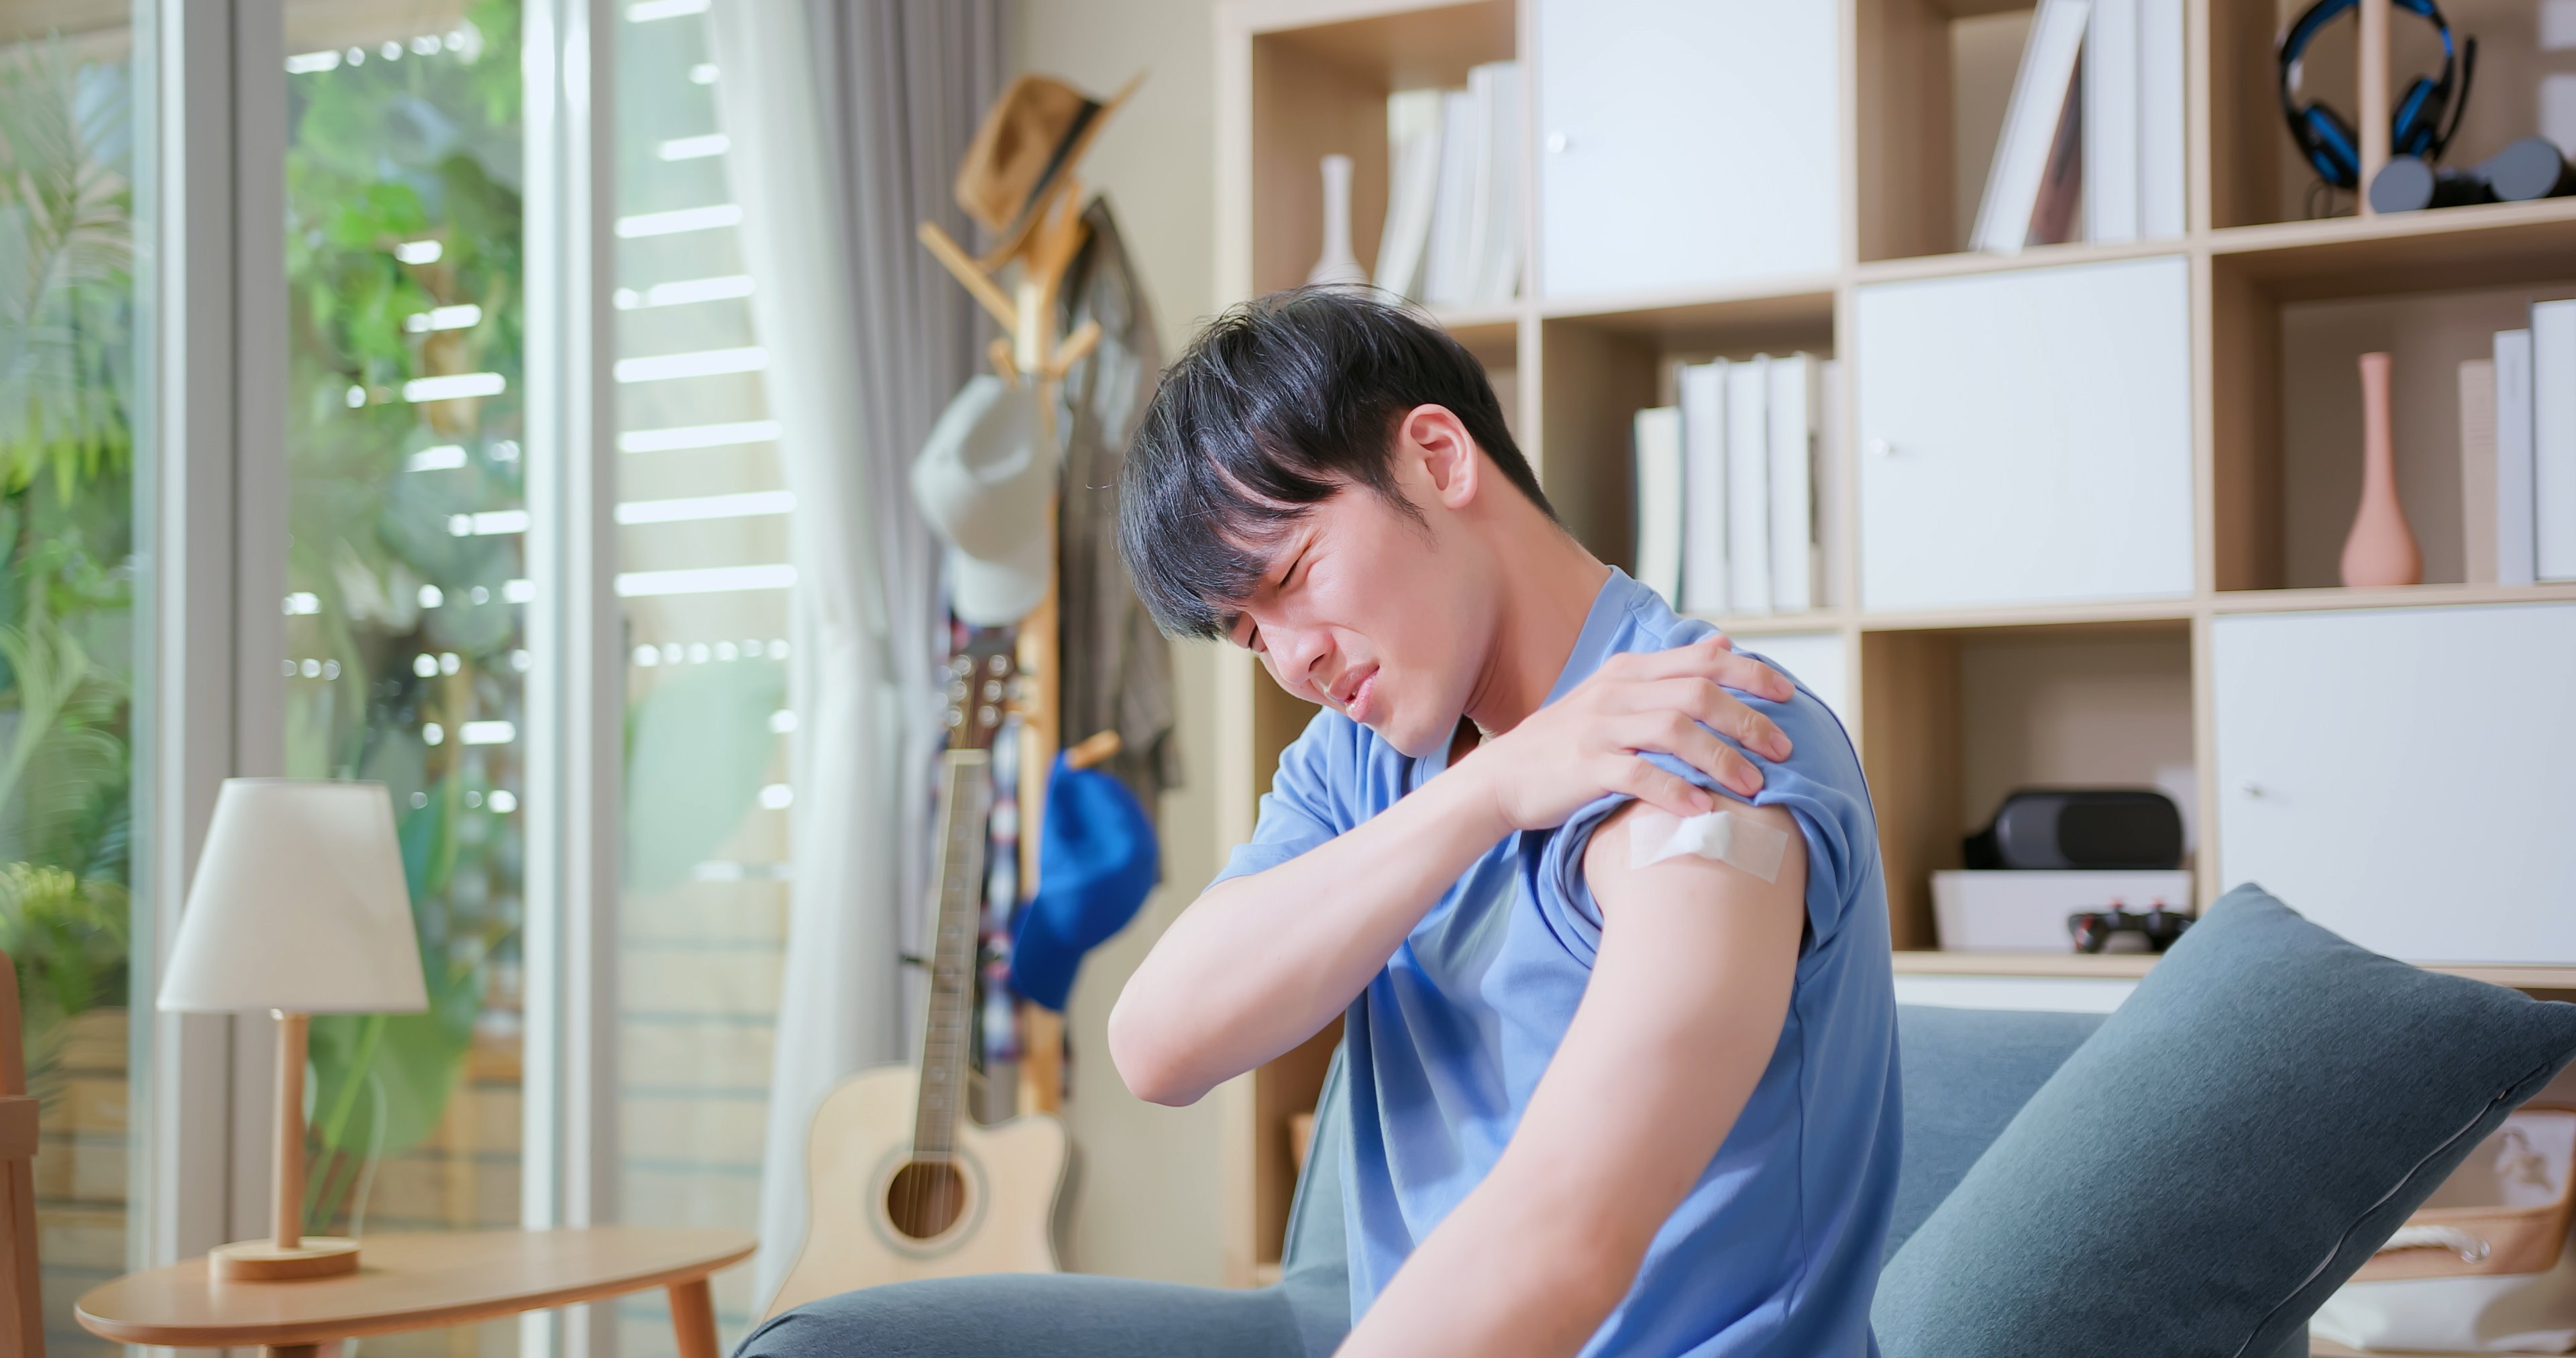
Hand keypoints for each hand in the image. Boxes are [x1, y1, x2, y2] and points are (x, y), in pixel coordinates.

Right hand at [1455, 636, 1795, 832]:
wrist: (1501, 778)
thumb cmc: (1566, 743)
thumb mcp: (1615, 693)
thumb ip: (1668, 671)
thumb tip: (1723, 644)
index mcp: (1629, 672)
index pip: (1702, 661)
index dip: (1751, 674)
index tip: (1789, 695)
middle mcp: (1616, 693)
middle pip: (1697, 694)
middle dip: (1747, 720)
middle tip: (1783, 750)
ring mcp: (1598, 729)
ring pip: (1674, 732)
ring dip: (1720, 759)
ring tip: (1753, 787)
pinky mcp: (1584, 767)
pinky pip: (1637, 775)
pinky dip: (1673, 790)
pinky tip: (1701, 809)